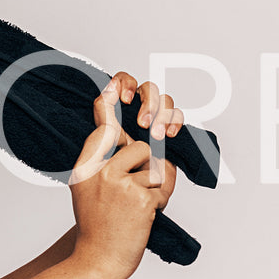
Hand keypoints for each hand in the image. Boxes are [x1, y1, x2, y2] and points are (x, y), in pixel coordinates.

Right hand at [68, 95, 162, 278]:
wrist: (98, 260)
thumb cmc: (98, 222)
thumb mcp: (89, 184)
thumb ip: (100, 151)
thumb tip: (107, 107)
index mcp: (85, 166)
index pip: (106, 127)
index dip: (116, 99)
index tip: (119, 87)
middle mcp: (100, 171)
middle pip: (139, 147)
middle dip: (147, 163)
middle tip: (137, 180)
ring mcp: (120, 184)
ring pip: (155, 166)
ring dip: (156, 185)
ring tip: (138, 205)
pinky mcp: (141, 198)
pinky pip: (165, 184)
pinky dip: (163, 199)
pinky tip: (146, 215)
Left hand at [95, 72, 178, 207]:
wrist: (130, 197)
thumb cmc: (112, 175)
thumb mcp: (101, 143)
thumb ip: (103, 114)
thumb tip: (109, 89)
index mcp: (117, 110)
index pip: (123, 81)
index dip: (126, 83)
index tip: (125, 99)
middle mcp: (136, 112)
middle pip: (147, 88)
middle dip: (147, 104)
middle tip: (142, 125)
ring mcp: (154, 121)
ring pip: (164, 100)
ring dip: (161, 114)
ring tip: (156, 135)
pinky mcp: (169, 132)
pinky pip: (177, 115)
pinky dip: (174, 121)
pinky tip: (168, 135)